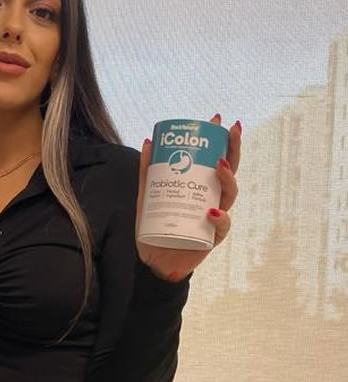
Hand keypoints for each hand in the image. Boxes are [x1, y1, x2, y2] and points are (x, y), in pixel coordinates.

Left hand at [135, 114, 240, 281]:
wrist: (152, 261)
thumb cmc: (155, 227)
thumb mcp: (147, 196)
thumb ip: (147, 173)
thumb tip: (147, 141)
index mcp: (200, 189)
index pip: (215, 161)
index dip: (221, 141)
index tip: (219, 119)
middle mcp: (211, 200)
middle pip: (230, 172)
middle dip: (233, 149)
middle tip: (232, 130)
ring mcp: (214, 219)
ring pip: (230, 195)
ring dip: (228, 179)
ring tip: (219, 165)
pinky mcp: (211, 239)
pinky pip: (221, 227)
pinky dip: (219, 219)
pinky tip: (211, 212)